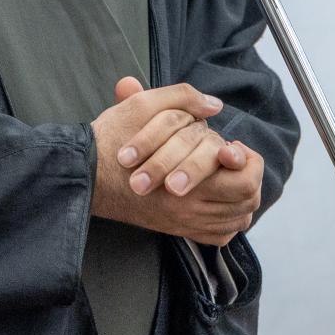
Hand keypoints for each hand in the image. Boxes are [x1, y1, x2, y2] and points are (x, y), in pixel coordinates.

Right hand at [90, 78, 262, 245]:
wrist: (84, 175)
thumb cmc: (111, 140)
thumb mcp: (143, 106)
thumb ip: (182, 98)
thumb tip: (214, 104)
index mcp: (187, 179)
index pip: (243, 179)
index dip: (247, 161)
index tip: (231, 147)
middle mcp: (190, 208)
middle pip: (246, 202)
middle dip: (250, 178)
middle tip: (235, 161)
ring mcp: (184, 223)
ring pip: (237, 220)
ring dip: (242, 199)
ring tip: (232, 177)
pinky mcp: (176, 230)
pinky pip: (219, 237)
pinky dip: (228, 222)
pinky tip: (221, 202)